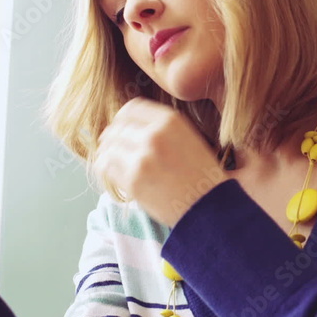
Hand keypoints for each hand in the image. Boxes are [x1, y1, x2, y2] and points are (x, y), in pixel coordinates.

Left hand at [93, 97, 225, 226]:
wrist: (210, 207)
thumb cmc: (201, 176)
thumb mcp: (188, 139)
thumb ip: (161, 129)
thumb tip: (126, 126)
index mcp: (171, 121)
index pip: (131, 108)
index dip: (123, 119)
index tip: (122, 129)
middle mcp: (154, 135)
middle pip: (117, 128)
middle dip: (114, 138)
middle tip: (116, 150)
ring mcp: (142, 158)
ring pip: (108, 147)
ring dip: (109, 154)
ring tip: (115, 163)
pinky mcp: (133, 181)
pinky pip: (106, 168)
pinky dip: (106, 170)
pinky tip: (114, 175)